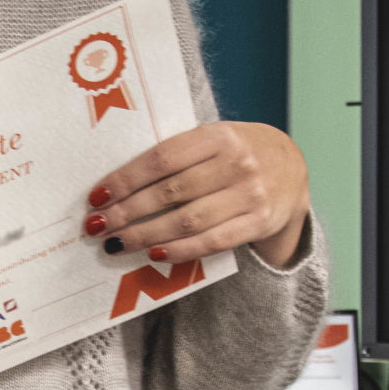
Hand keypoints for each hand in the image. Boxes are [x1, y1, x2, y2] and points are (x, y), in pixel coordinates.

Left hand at [86, 121, 309, 269]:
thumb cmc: (236, 153)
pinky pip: (213, 241)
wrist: (291, 167)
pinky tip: (154, 254)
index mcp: (219, 135)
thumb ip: (177, 155)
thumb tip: (118, 184)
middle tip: (97, 225)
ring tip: (116, 243)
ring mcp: (251, 194)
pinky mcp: (259, 222)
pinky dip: (181, 250)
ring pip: (188, 221)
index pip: (162, 159)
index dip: (126, 179)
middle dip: (127, 212)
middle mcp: (238, 163)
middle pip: (170, 193)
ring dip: (145, 235)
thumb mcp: (213, 140)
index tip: (96, 196)